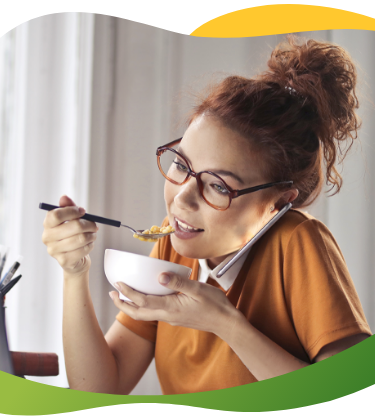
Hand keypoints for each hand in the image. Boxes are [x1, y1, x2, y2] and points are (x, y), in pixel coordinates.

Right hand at [42, 195, 98, 276]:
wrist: (74, 259)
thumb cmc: (72, 236)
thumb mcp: (70, 219)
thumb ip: (68, 207)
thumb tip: (64, 197)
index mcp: (47, 224)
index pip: (56, 215)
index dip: (72, 211)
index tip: (83, 211)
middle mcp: (47, 237)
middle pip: (73, 226)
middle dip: (88, 224)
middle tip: (94, 225)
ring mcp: (54, 250)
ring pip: (81, 238)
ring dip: (91, 235)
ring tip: (92, 235)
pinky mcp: (64, 261)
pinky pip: (83, 250)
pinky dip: (90, 245)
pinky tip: (88, 244)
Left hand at [109, 273, 240, 337]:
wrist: (226, 323)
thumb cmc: (214, 305)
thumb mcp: (198, 289)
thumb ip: (178, 282)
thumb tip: (160, 275)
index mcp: (171, 308)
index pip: (143, 301)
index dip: (128, 292)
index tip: (118, 283)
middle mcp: (167, 316)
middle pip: (138, 313)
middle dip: (122, 304)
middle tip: (111, 293)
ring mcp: (171, 319)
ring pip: (144, 315)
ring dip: (130, 306)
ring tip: (122, 296)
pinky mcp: (175, 318)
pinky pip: (154, 314)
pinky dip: (143, 307)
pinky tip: (146, 298)